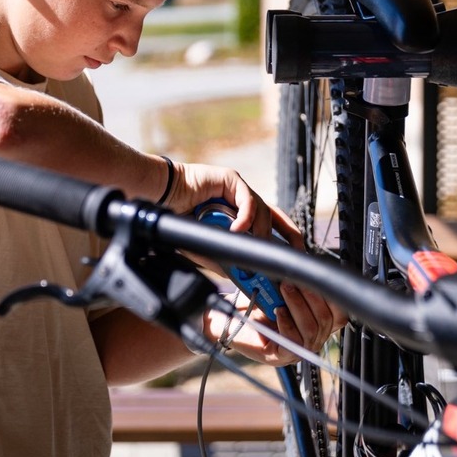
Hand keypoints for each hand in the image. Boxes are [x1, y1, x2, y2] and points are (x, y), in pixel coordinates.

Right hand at [161, 160, 304, 249]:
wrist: (159, 197)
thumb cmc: (177, 219)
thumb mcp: (204, 247)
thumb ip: (223, 258)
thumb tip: (242, 276)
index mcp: (237, 214)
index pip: (268, 226)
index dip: (282, 241)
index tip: (291, 260)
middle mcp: (241, 200)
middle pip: (274, 216)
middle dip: (288, 235)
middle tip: (297, 252)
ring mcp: (237, 189)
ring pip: (261, 209)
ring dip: (260, 231)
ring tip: (254, 249)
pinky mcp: (230, 179)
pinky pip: (246, 199)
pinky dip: (245, 217)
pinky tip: (237, 230)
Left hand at [204, 280, 348, 366]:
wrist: (226, 317)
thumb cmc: (254, 303)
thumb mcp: (282, 290)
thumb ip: (300, 284)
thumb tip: (310, 267)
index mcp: (316, 324)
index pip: (339, 314)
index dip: (333, 296)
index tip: (318, 276)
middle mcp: (311, 339)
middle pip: (327, 320)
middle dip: (311, 295)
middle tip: (294, 278)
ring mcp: (297, 350)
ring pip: (311, 330)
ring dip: (298, 305)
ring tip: (284, 288)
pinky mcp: (280, 356)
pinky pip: (293, 342)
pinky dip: (287, 323)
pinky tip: (278, 310)